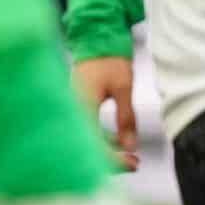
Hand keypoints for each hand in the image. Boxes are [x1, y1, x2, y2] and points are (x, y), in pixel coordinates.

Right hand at [72, 56, 140, 171]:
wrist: (95, 40)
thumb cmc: (108, 60)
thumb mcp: (123, 88)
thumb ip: (126, 118)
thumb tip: (130, 145)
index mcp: (80, 106)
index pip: (93, 142)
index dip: (113, 158)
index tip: (132, 163)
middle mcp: (70, 110)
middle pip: (85, 146)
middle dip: (110, 159)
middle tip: (134, 164)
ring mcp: (69, 109)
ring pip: (84, 139)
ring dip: (106, 149)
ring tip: (129, 154)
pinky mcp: (74, 108)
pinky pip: (84, 130)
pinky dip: (100, 138)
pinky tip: (117, 140)